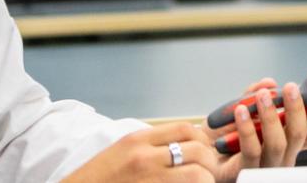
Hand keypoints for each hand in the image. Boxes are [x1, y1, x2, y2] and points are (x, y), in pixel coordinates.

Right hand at [62, 123, 218, 182]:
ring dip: (205, 180)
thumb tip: (185, 143)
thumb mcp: (121, 151)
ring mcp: (149, 180)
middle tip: (209, 171)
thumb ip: (150, 145)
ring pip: (196, 175)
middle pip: (197, 150)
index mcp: (137, 140)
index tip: (205, 150)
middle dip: (209, 162)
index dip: (202, 139)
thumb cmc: (97, 178)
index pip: (185, 129)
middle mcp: (144, 157)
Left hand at [216, 79, 306, 177]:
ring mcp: (266, 167)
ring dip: (271, 115)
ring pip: (278, 143)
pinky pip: (251, 150)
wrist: (200, 152)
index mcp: (290, 140)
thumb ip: (257, 94)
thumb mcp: (245, 107)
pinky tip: (240, 111)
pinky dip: (247, 127)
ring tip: (262, 96)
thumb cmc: (225, 134)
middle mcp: (283, 155)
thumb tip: (269, 83)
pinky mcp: (244, 172)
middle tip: (290, 88)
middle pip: (300, 135)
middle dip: (297, 109)